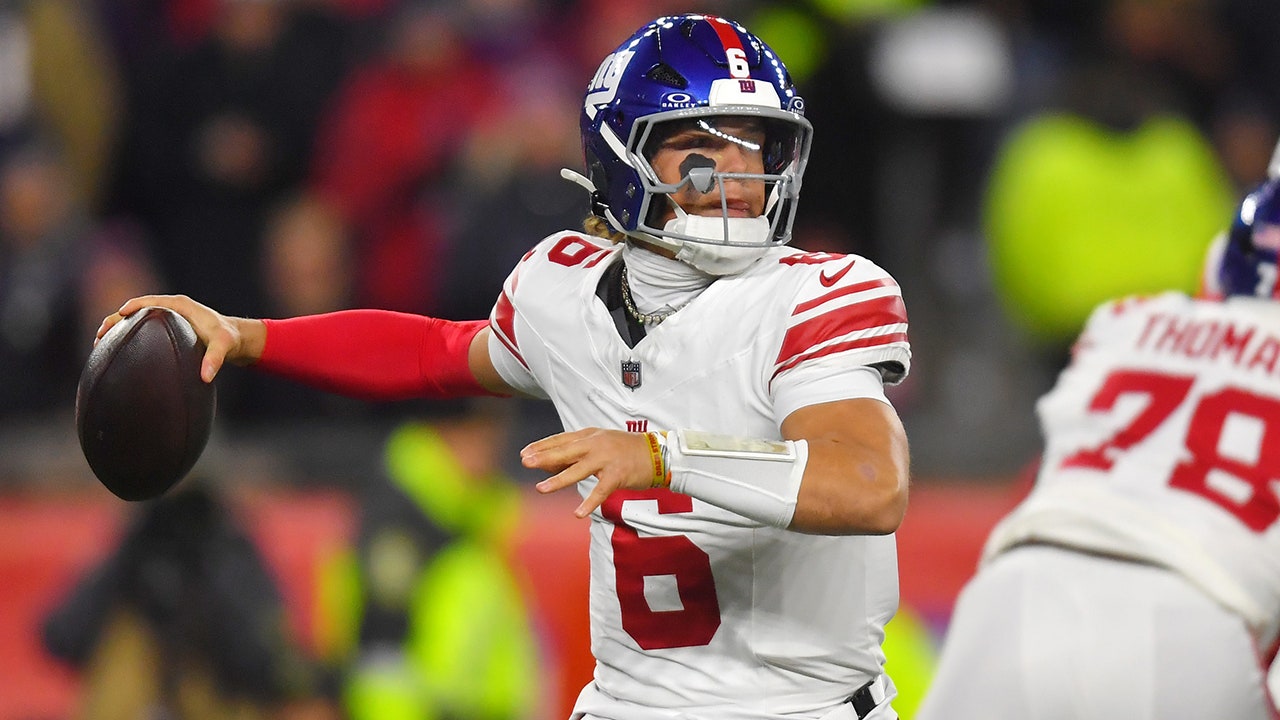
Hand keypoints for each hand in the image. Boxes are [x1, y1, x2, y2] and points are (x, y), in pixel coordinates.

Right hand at [96, 294, 264, 382]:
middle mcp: (170, 309)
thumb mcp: (224, 346)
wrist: (235, 339)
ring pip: (135, 320)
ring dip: (117, 329)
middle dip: (115, 320)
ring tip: (99, 344)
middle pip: (136, 310)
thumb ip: (215, 359)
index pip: (150, 301)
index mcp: (180, 306)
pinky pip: (141, 329)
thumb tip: (205, 377)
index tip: (119, 315)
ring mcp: (166, 318)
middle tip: (99, 335)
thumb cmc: (229, 339)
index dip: (132, 307)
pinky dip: (127, 336)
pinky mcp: (164, 329)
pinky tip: (115, 351)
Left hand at [522, 428, 656, 517]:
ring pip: (578, 470)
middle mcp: (596, 444)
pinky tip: (578, 513)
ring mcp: (607, 459)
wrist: (657, 454)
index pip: (561, 439)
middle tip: (525, 462)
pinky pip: (600, 491)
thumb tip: (549, 464)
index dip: (542, 445)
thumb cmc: (625, 451)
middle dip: (543, 457)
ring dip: (558, 480)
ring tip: (541, 488)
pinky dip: (590, 503)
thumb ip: (577, 452)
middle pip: (565, 451)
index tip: (525, 452)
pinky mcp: (618, 475)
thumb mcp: (600, 444)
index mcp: (590, 435)